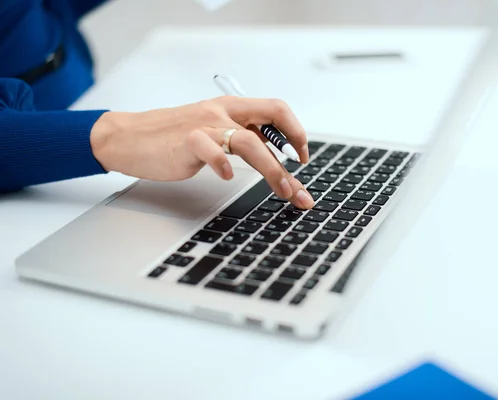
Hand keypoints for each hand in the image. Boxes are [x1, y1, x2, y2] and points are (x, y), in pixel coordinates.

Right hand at [90, 96, 313, 208]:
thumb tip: (278, 159)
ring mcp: (204, 125)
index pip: (276, 109)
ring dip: (272, 169)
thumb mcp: (215, 131)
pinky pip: (210, 150)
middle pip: (270, 118)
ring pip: (248, 141)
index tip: (303, 156)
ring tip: (283, 191)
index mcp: (232, 107)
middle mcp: (222, 111)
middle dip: (294, 146)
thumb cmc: (174, 137)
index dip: (296, 131)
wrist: (131, 137)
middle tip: (302, 175)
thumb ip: (244, 140)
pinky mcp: (186, 141)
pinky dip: (222, 165)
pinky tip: (227, 177)